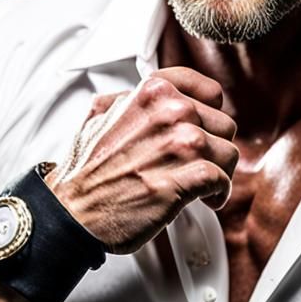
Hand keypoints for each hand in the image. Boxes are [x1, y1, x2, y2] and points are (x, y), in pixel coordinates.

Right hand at [46, 67, 238, 253]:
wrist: (71, 210)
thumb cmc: (85, 170)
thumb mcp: (100, 114)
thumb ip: (129, 100)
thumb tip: (142, 97)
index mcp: (152, 93)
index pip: (210, 92)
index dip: (211, 115)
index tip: (206, 129)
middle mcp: (170, 113)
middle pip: (223, 126)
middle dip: (215, 148)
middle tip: (199, 164)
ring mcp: (179, 145)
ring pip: (228, 154)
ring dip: (220, 173)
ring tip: (203, 185)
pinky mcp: (185, 179)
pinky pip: (221, 180)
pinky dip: (218, 193)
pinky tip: (206, 199)